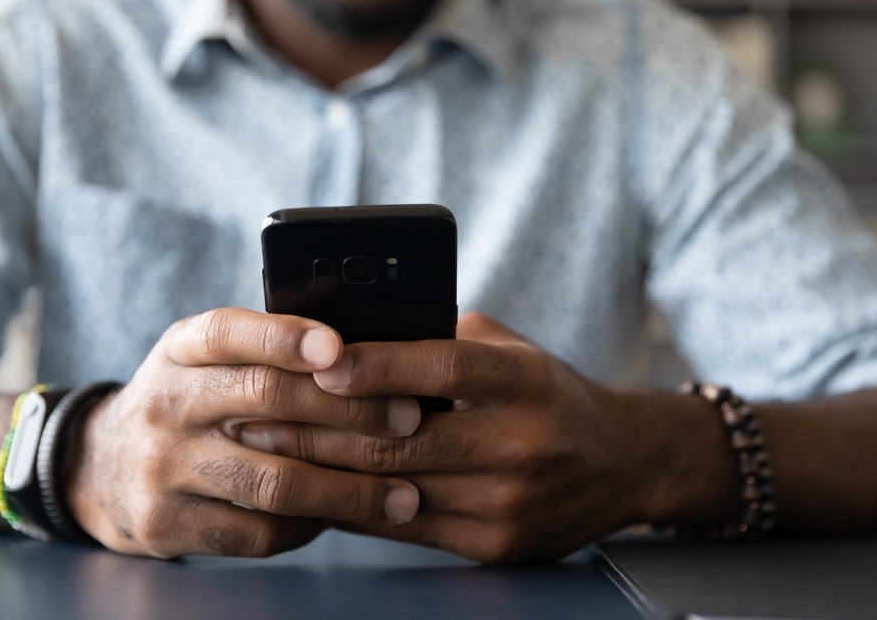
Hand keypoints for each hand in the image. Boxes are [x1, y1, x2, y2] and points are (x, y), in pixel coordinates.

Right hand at [65, 308, 422, 558]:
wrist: (98, 468)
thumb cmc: (187, 402)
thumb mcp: (205, 358)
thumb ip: (267, 350)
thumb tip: (372, 353)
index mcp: (182, 348)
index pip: (230, 331)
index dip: (285, 337)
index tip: (340, 348)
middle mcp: (167, 403)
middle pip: (268, 402)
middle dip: (351, 412)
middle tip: (410, 420)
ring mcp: (164, 468)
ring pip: (274, 481)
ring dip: (349, 490)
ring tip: (403, 496)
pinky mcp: (169, 525)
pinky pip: (259, 532)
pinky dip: (311, 526)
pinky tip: (344, 516)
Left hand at [236, 312, 641, 562]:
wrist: (619, 464)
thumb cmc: (545, 393)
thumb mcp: (510, 349)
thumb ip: (443, 338)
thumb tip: (354, 332)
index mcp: (525, 381)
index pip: (444, 368)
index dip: (378, 365)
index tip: (320, 359)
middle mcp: (522, 443)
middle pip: (403, 438)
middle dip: (318, 426)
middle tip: (257, 411)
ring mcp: (509, 502)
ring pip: (393, 489)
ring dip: (321, 470)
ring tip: (267, 450)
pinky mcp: (495, 545)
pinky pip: (404, 527)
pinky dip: (352, 507)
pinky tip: (312, 488)